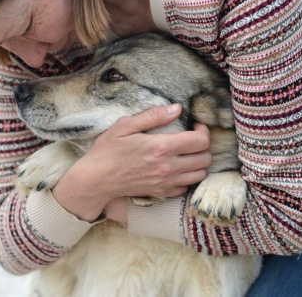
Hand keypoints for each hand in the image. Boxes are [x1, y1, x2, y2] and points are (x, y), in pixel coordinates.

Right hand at [52, 104, 211, 221]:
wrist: (96, 180)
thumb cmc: (108, 150)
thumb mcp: (125, 126)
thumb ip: (153, 116)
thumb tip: (177, 108)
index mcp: (161, 147)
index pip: (200, 141)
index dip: (203, 131)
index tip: (195, 125)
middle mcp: (168, 167)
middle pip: (205, 158)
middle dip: (204, 145)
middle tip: (192, 138)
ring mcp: (166, 182)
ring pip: (200, 174)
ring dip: (198, 162)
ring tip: (187, 153)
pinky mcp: (161, 193)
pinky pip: (186, 187)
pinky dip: (187, 177)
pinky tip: (177, 168)